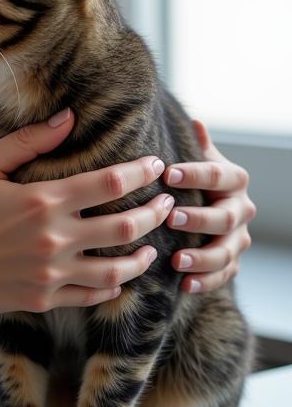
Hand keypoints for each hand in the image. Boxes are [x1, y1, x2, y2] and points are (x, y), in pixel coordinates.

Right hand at [0, 110, 172, 359]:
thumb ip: (27, 142)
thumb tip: (67, 118)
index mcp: (41, 201)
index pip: (108, 182)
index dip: (139, 172)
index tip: (156, 165)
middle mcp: (54, 238)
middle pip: (126, 225)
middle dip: (156, 212)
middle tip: (169, 202)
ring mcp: (53, 273)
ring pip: (120, 266)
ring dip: (145, 253)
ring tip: (155, 243)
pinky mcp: (46, 298)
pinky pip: (95, 294)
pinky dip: (116, 285)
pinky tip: (122, 274)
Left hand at [164, 119, 255, 293]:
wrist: (207, 203)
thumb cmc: (192, 176)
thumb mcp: (195, 157)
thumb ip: (194, 144)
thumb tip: (194, 121)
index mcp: (233, 180)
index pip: (217, 174)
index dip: (194, 174)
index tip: (167, 173)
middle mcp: (240, 209)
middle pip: (225, 217)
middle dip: (198, 218)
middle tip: (171, 218)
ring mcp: (238, 238)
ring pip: (227, 251)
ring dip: (203, 257)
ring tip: (177, 260)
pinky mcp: (232, 262)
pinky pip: (223, 275)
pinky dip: (205, 282)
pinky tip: (184, 285)